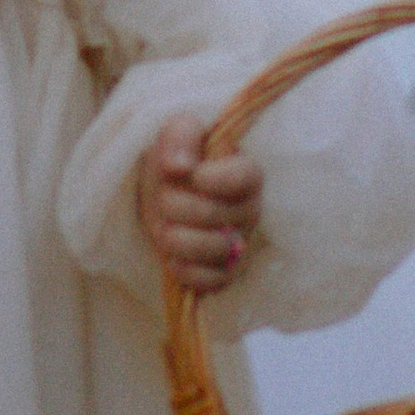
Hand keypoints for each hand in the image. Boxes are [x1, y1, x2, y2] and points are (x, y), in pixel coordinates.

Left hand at [137, 114, 265, 294]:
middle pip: (214, 214)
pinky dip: (189, 273)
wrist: (165, 192)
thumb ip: (180, 137)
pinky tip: (172, 260)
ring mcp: (240, 243)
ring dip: (178, 240)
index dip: (211, 178)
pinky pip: (215, 281)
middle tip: (163, 199)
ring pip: (215, 250)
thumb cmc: (178, 159)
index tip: (187, 174)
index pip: (244, 177)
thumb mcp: (177, 133)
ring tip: (165, 229)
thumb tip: (178, 166)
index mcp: (246, 172)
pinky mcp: (226, 271)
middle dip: (175, 206)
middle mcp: (250, 209)